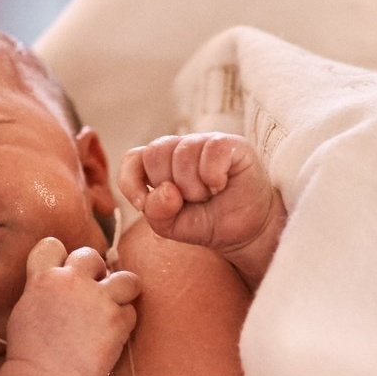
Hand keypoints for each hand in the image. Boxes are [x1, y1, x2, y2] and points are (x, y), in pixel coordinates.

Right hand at [4, 238, 139, 375]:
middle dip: (95, 271)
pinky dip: (124, 322)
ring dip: (124, 289)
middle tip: (93, 292)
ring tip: (116, 304)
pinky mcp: (117, 320)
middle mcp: (71, 282)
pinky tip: (112, 335)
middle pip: (91, 255)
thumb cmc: (31, 353)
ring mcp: (98, 299)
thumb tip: (57, 280)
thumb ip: (43, 290)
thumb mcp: (26, 311)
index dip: (61, 257)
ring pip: (127, 279)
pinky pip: (131, 311)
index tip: (65, 273)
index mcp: (43, 278)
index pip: (53, 245)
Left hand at [118, 133, 286, 287]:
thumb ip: (156, 212)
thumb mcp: (172, 226)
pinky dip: (212, 175)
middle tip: (191, 202)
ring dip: (194, 187)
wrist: (246, 232)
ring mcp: (206, 143)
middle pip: (155, 154)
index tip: (141, 204)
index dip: (130, 180)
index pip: (133, 158)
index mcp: (161, 164)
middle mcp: (181, 148)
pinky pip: (211, 150)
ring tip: (209, 196)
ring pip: (182, 153)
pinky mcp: (232, 144)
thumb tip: (166, 190)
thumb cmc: (208, 223)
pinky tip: (221, 185)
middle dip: (169, 188)